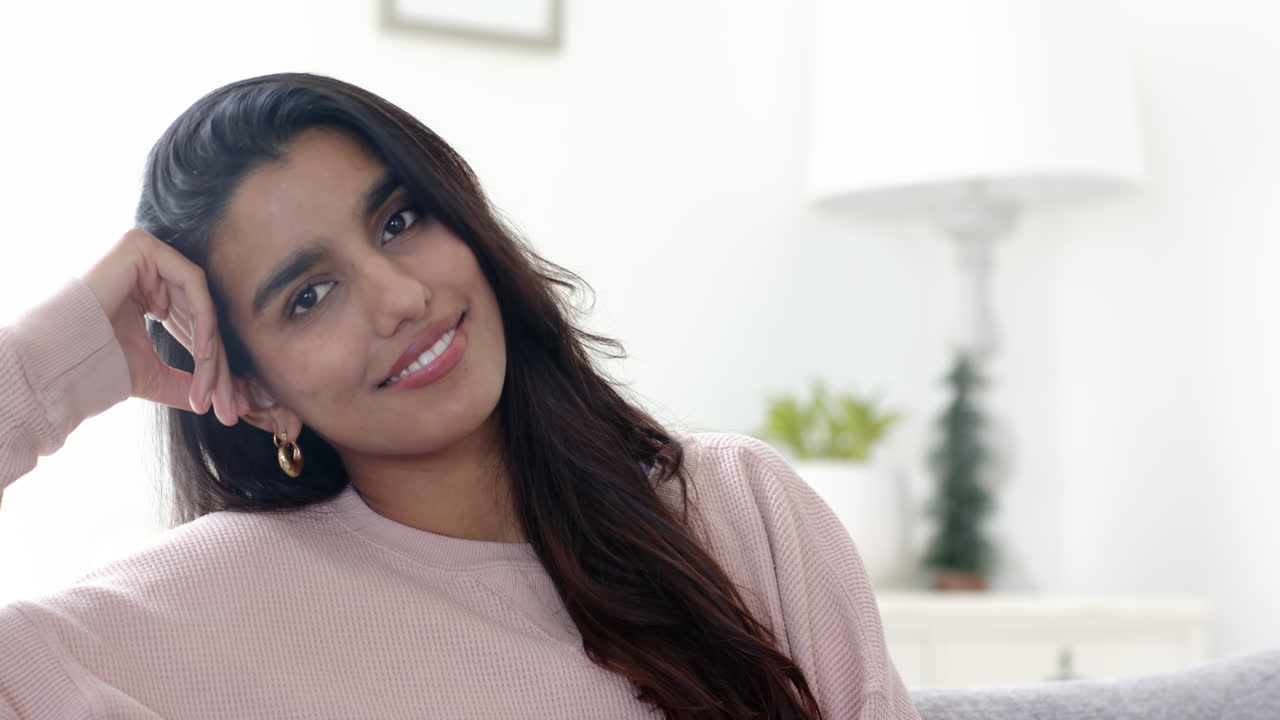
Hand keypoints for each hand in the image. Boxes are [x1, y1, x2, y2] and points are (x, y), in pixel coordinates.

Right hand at [83, 229, 238, 424]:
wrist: (60, 355)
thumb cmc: (98, 362)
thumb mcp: (151, 373)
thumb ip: (183, 381)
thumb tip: (212, 400)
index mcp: (150, 294)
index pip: (193, 326)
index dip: (212, 365)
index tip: (224, 403)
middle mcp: (151, 272)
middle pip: (201, 316)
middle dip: (217, 363)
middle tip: (228, 403)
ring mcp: (147, 255)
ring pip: (201, 302)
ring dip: (212, 348)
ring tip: (213, 384)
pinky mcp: (143, 246)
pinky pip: (192, 282)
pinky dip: (203, 318)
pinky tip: (204, 353)